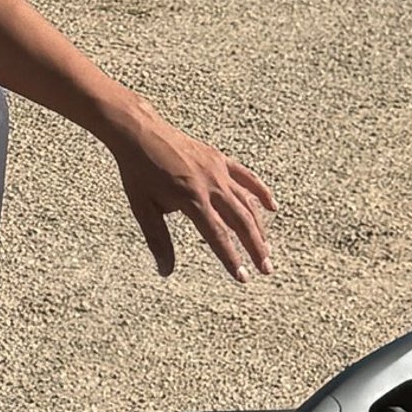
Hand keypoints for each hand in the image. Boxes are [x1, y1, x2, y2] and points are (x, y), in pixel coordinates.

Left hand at [108, 109, 274, 281]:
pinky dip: (261, 192)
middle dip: (255, 247)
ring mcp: (218, 171)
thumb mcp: (144, 209)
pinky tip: (272, 206)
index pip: (218, 236)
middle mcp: (210, 185)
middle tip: (266, 269)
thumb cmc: (139, 172)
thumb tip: (166, 271)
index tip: (243, 277)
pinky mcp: (219, 159)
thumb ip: (158, 241)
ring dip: (258, 227)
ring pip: (247, 202)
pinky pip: (246, 177)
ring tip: (266, 248)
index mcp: (192, 200)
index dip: (231, 259)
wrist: (140, 133)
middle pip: (240, 222)